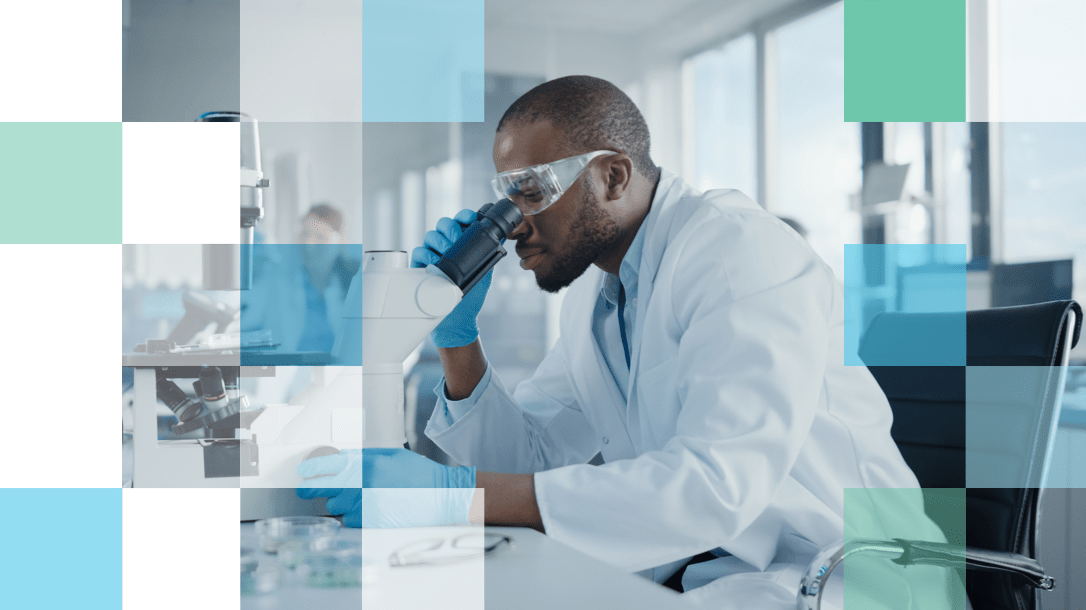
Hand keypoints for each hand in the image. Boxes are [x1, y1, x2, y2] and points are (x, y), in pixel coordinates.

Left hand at [296, 449, 475, 527]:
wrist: (440, 496)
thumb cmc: (418, 474)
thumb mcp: (392, 456)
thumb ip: (364, 456)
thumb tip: (342, 457)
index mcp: (367, 464)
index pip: (329, 466)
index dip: (312, 470)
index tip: (303, 473)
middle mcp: (363, 484)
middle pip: (327, 490)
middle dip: (319, 489)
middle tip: (309, 490)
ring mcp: (366, 504)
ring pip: (336, 507)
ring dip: (340, 502)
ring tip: (357, 497)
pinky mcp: (372, 521)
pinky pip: (349, 521)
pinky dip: (352, 516)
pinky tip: (366, 509)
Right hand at [411, 209, 492, 347]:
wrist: (457, 320)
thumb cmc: (471, 297)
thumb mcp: (484, 273)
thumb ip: (489, 254)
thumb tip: (499, 237)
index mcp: (462, 245)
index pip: (461, 222)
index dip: (464, 216)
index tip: (469, 218)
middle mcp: (446, 247)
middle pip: (443, 224)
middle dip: (450, 228)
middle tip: (456, 239)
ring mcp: (432, 256)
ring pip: (430, 236)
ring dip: (439, 242)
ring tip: (446, 254)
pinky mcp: (420, 267)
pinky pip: (418, 252)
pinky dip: (425, 255)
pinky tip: (434, 263)